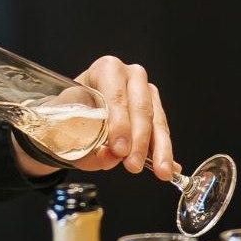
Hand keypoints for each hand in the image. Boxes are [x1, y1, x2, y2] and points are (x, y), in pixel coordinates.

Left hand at [17, 55, 181, 182]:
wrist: (74, 114)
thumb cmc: (71, 115)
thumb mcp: (70, 126)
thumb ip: (87, 143)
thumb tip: (110, 157)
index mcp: (106, 69)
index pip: (116, 96)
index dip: (119, 124)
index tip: (118, 149)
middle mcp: (131, 76)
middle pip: (141, 108)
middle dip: (139, 140)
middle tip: (133, 165)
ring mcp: (147, 92)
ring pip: (157, 121)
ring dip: (160, 148)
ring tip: (161, 171)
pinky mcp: (156, 110)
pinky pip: (162, 132)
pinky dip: (164, 151)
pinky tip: (170, 168)